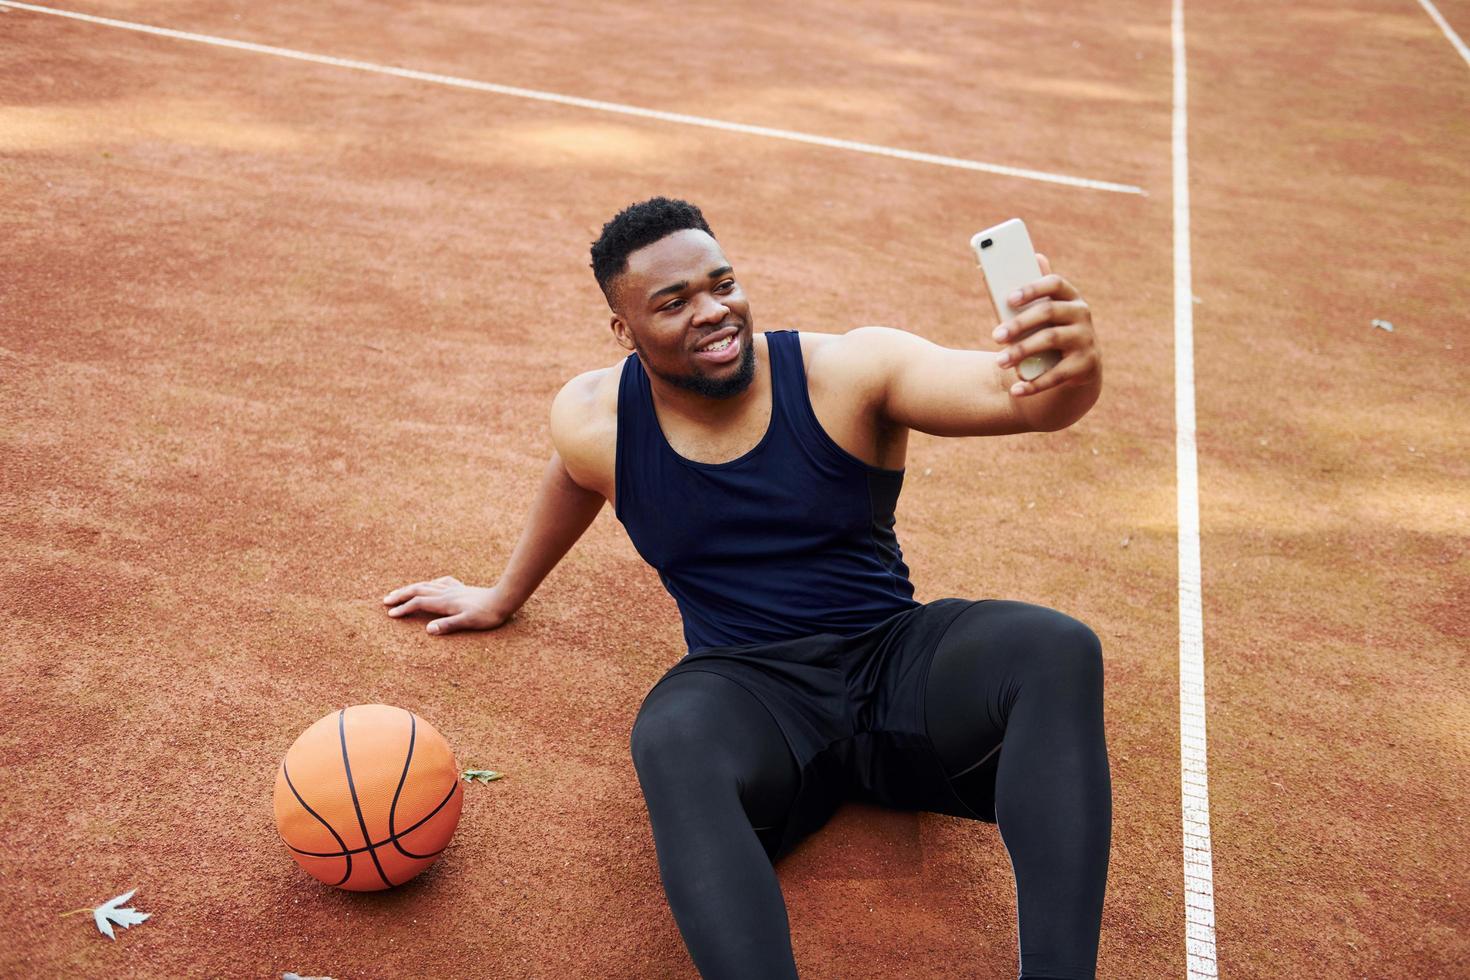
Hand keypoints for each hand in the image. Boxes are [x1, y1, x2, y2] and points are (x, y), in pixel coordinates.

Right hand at [382, 576, 512, 634]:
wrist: (504, 599)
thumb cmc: (487, 615)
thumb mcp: (468, 622)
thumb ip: (448, 625)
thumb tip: (428, 630)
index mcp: (445, 602)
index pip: (418, 603)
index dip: (404, 608)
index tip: (390, 614)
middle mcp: (446, 593)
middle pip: (418, 590)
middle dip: (401, 595)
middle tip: (385, 600)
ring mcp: (454, 589)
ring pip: (427, 585)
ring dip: (411, 588)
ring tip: (400, 592)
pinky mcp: (461, 588)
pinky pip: (441, 582)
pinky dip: (431, 583)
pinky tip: (431, 585)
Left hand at [990, 253, 1100, 397]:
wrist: (1077, 366)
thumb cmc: (1048, 331)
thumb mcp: (1038, 314)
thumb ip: (1019, 295)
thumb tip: (982, 269)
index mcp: (1070, 295)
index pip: (1054, 283)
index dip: (1032, 289)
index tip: (1009, 299)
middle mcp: (1082, 313)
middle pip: (1049, 312)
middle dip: (1019, 324)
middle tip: (995, 336)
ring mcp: (1086, 338)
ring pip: (1051, 340)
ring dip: (1022, 351)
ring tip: (999, 362)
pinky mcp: (1086, 365)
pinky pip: (1057, 374)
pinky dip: (1034, 384)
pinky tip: (1015, 389)